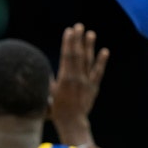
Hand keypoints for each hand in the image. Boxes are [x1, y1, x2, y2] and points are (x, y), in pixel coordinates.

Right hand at [49, 23, 108, 147]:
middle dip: (78, 39)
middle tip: (79, 26)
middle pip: (78, 55)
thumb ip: (47, 80)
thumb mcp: (47, 93)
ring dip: (89, 46)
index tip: (69, 31)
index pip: (67, 56)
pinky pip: (98, 73)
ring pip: (88, 61)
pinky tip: (104, 51)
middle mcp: (77, 78)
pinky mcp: (93, 87)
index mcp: (65, 78)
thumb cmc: (55, 109)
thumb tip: (42, 68)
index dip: (68, 42)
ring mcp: (86, 82)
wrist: (71, 121)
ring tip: (90, 33)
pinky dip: (101, 62)